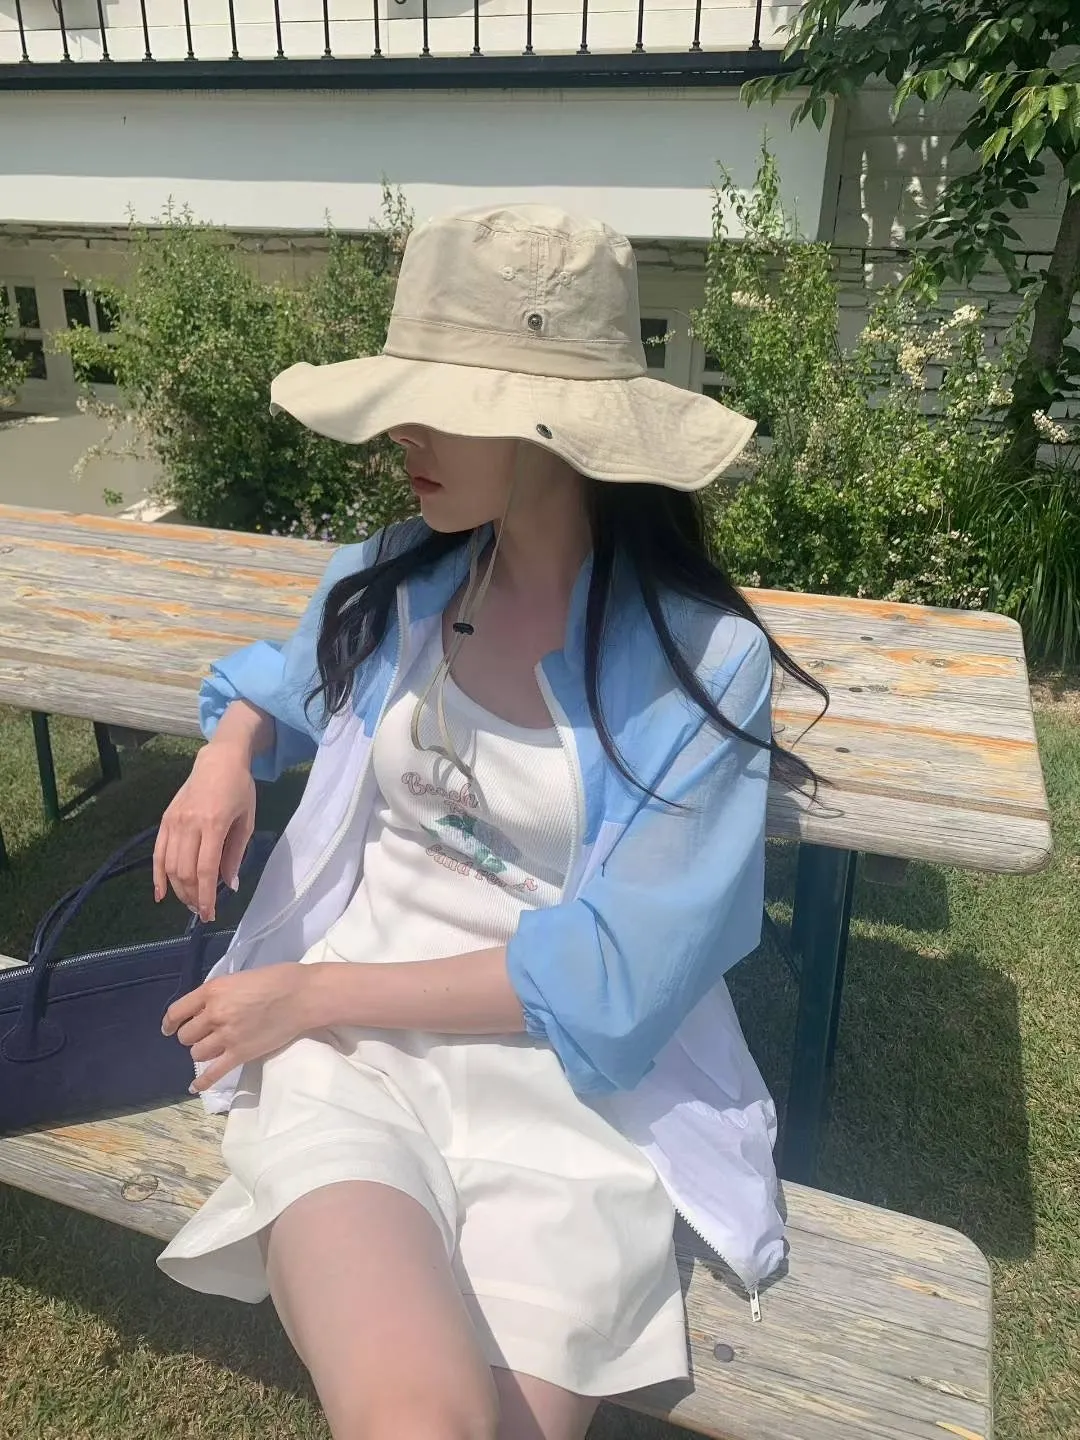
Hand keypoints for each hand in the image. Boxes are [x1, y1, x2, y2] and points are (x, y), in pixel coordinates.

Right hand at [154, 743, 256, 921]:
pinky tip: (161, 894)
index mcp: (214, 823)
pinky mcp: (164, 820)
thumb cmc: (239, 789)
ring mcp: (174, 822)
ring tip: (190, 902)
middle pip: (185, 871)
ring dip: (178, 890)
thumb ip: (236, 853)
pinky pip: (158, 853)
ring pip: (170, 866)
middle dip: (192, 896)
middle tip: (202, 910)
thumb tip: (230, 885)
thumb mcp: (247, 821)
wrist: (218, 760)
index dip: (207, 895)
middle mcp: (190, 824)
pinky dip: (157, 876)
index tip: (210, 913)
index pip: (206, 869)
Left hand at [163, 964, 317, 1094]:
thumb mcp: (239, 978)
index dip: (170, 1022)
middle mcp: (214, 1014)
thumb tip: (207, 1008)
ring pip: (197, 1054)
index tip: (169, 1028)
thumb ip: (219, 994)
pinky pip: (213, 1073)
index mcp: (213, 991)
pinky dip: (202, 1082)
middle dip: (192, 1036)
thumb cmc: (276, 979)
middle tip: (205, 1034)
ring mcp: (227, 1036)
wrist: (302, 996)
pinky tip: (194, 1087)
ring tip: (213, 1048)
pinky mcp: (240, 1054)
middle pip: (186, 1036)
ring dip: (202, 1052)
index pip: (177, 1011)